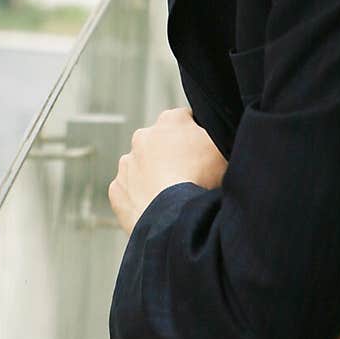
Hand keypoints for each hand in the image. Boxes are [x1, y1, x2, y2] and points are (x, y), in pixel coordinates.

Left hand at [109, 107, 227, 235]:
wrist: (173, 218)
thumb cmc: (201, 180)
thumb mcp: (222, 148)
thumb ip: (215, 134)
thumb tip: (212, 133)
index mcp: (170, 121)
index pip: (185, 120)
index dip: (197, 136)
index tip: (204, 153)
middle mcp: (143, 136)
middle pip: (161, 142)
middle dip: (171, 155)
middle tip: (189, 177)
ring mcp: (127, 163)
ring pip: (142, 166)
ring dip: (153, 176)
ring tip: (172, 198)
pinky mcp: (117, 189)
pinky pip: (129, 191)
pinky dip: (140, 198)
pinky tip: (157, 209)